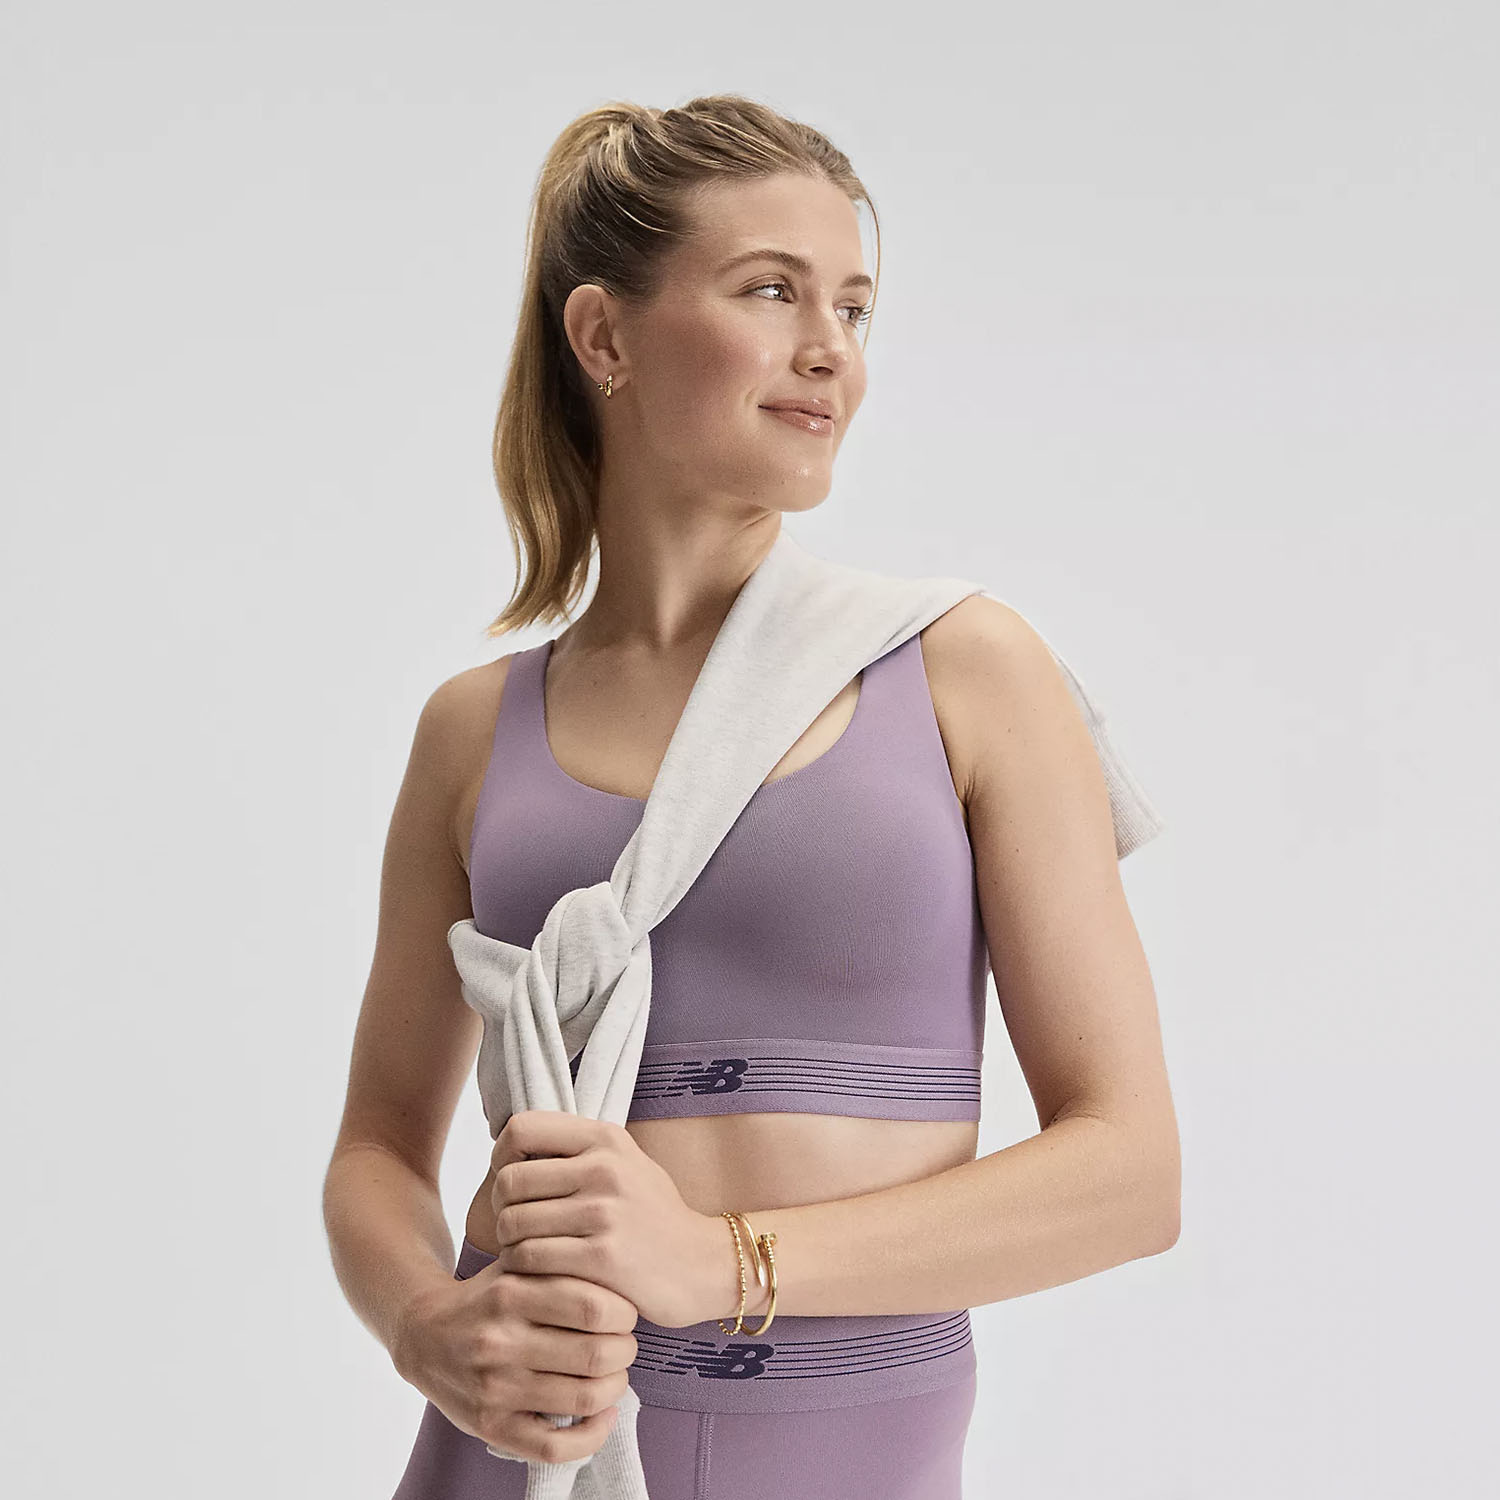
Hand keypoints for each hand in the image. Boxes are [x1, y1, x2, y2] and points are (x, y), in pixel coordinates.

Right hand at [390, 1259, 636, 1464]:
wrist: (423, 1334)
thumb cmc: (487, 1296)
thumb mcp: (516, 1263)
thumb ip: (560, 1260)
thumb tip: (623, 1269)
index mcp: (510, 1293)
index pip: (593, 1306)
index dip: (624, 1312)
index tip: (626, 1313)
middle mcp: (500, 1341)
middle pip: (595, 1355)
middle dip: (625, 1351)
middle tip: (625, 1344)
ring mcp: (494, 1389)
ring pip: (582, 1398)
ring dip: (614, 1388)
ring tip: (615, 1376)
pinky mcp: (489, 1426)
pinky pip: (553, 1447)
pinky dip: (591, 1436)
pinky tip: (601, 1416)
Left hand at [488, 1109, 717, 1328]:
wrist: (702, 1265)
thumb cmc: (652, 1216)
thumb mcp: (624, 1164)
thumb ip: (576, 1151)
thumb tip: (511, 1147)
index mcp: (605, 1138)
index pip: (520, 1128)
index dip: (501, 1156)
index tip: (512, 1180)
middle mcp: (604, 1168)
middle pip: (508, 1181)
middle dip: (501, 1208)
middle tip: (515, 1226)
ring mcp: (603, 1213)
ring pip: (513, 1224)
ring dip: (510, 1244)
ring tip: (527, 1252)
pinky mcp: (602, 1257)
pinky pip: (529, 1259)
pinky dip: (523, 1270)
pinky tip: (540, 1274)